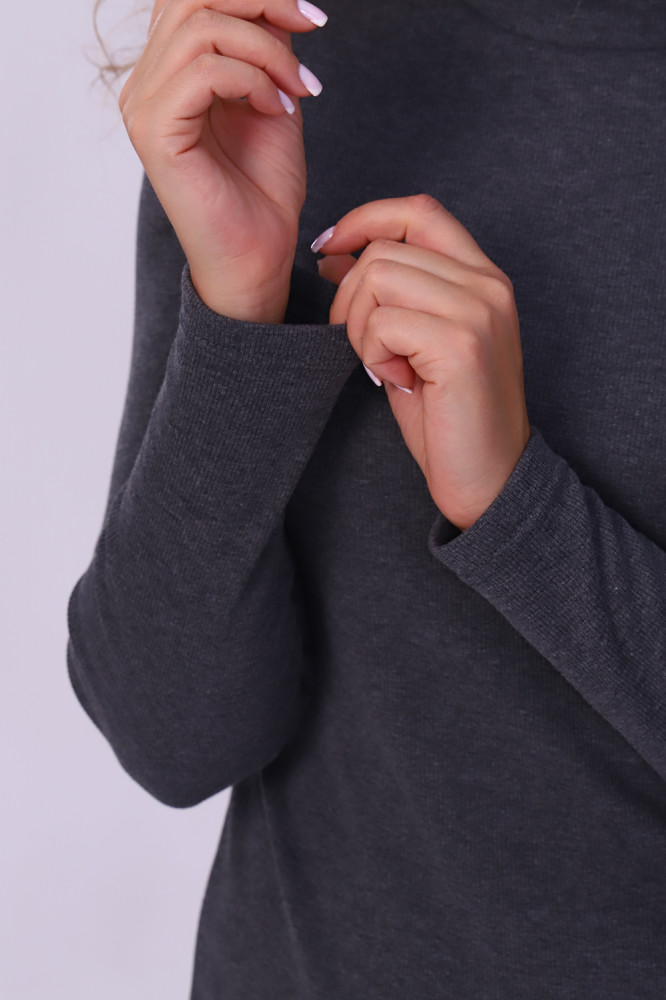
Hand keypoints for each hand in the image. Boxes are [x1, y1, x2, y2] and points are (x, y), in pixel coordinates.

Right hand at [119, 0, 326, 321]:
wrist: (258, 258)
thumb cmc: (263, 191)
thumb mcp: (273, 99)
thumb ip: (265, 47)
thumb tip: (275, 2)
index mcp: (168, 73)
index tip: (310, 18)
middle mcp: (146, 84)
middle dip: (262, 3)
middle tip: (310, 31)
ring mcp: (143, 107)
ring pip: (200, 27)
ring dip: (266, 50)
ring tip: (297, 90)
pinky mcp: (154, 132)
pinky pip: (204, 72)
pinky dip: (253, 80)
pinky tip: (277, 109)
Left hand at [314, 195, 530, 530]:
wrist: (488, 480)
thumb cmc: (448, 417)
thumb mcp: (416, 342)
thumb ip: (392, 292)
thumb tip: (336, 254)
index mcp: (483, 278)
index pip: (418, 211)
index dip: (365, 220)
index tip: (329, 249)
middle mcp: (488, 285)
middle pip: (383, 249)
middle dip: (350, 299)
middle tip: (367, 349)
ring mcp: (478, 311)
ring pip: (376, 277)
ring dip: (361, 328)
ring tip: (389, 367)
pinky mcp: (460, 344)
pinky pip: (381, 322)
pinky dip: (373, 355)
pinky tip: (399, 383)